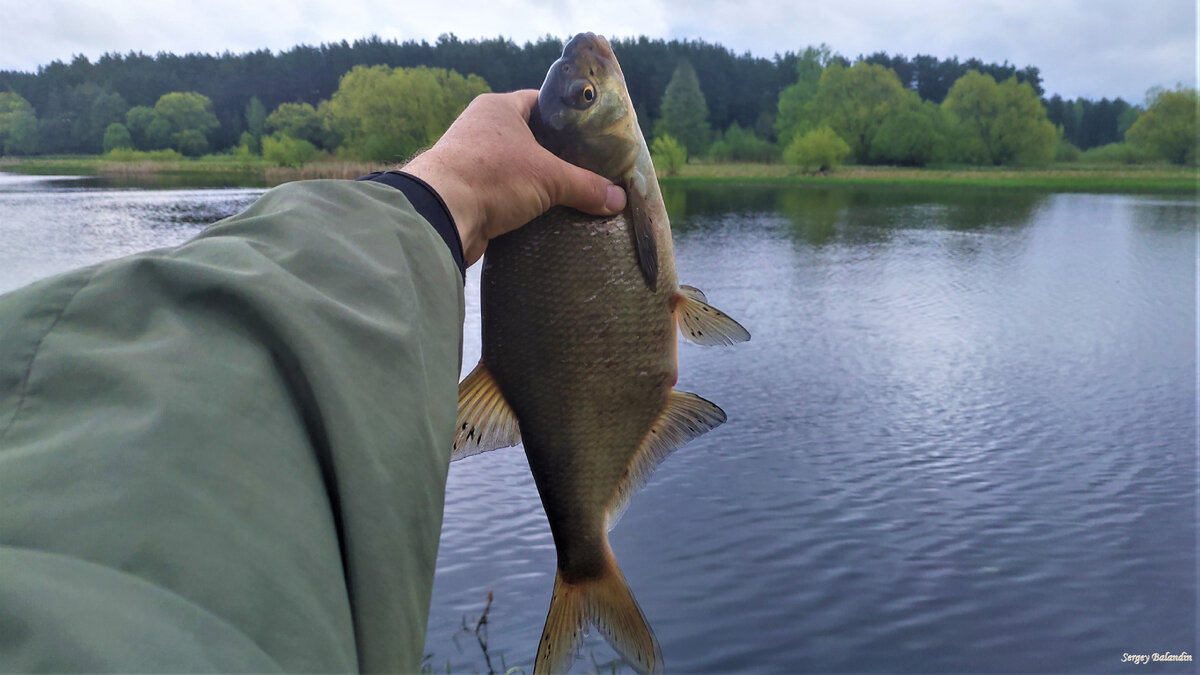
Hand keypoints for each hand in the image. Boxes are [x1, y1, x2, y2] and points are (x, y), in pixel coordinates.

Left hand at [402, 90, 626, 265]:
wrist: (440, 215)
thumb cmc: (493, 177)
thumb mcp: (549, 178)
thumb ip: (586, 186)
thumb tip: (619, 199)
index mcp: (498, 108)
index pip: (540, 103)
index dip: (567, 118)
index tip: (591, 136)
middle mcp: (481, 128)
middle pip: (530, 138)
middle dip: (556, 156)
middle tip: (588, 169)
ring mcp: (471, 160)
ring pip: (516, 168)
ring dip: (538, 182)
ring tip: (572, 195)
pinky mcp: (467, 191)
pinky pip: (503, 192)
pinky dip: (521, 203)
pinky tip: (545, 216)